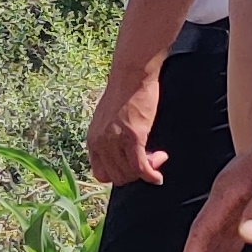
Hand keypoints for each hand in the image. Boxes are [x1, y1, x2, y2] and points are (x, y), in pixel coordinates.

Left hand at [86, 65, 164, 188]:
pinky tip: (158, 176)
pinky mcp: (133, 136)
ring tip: (158, 157)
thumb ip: (110, 138)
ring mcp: (115, 141)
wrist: (132, 73)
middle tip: (150, 161)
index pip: (101, 174)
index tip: (132, 167)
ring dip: (146, 171)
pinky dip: (151, 175)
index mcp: (92, 140)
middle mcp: (100, 143)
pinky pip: (141, 166)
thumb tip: (124, 156)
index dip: (119, 175)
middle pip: (117, 177)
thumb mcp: (109, 120)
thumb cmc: (124, 92)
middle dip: (135, 175)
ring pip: (130, 174)